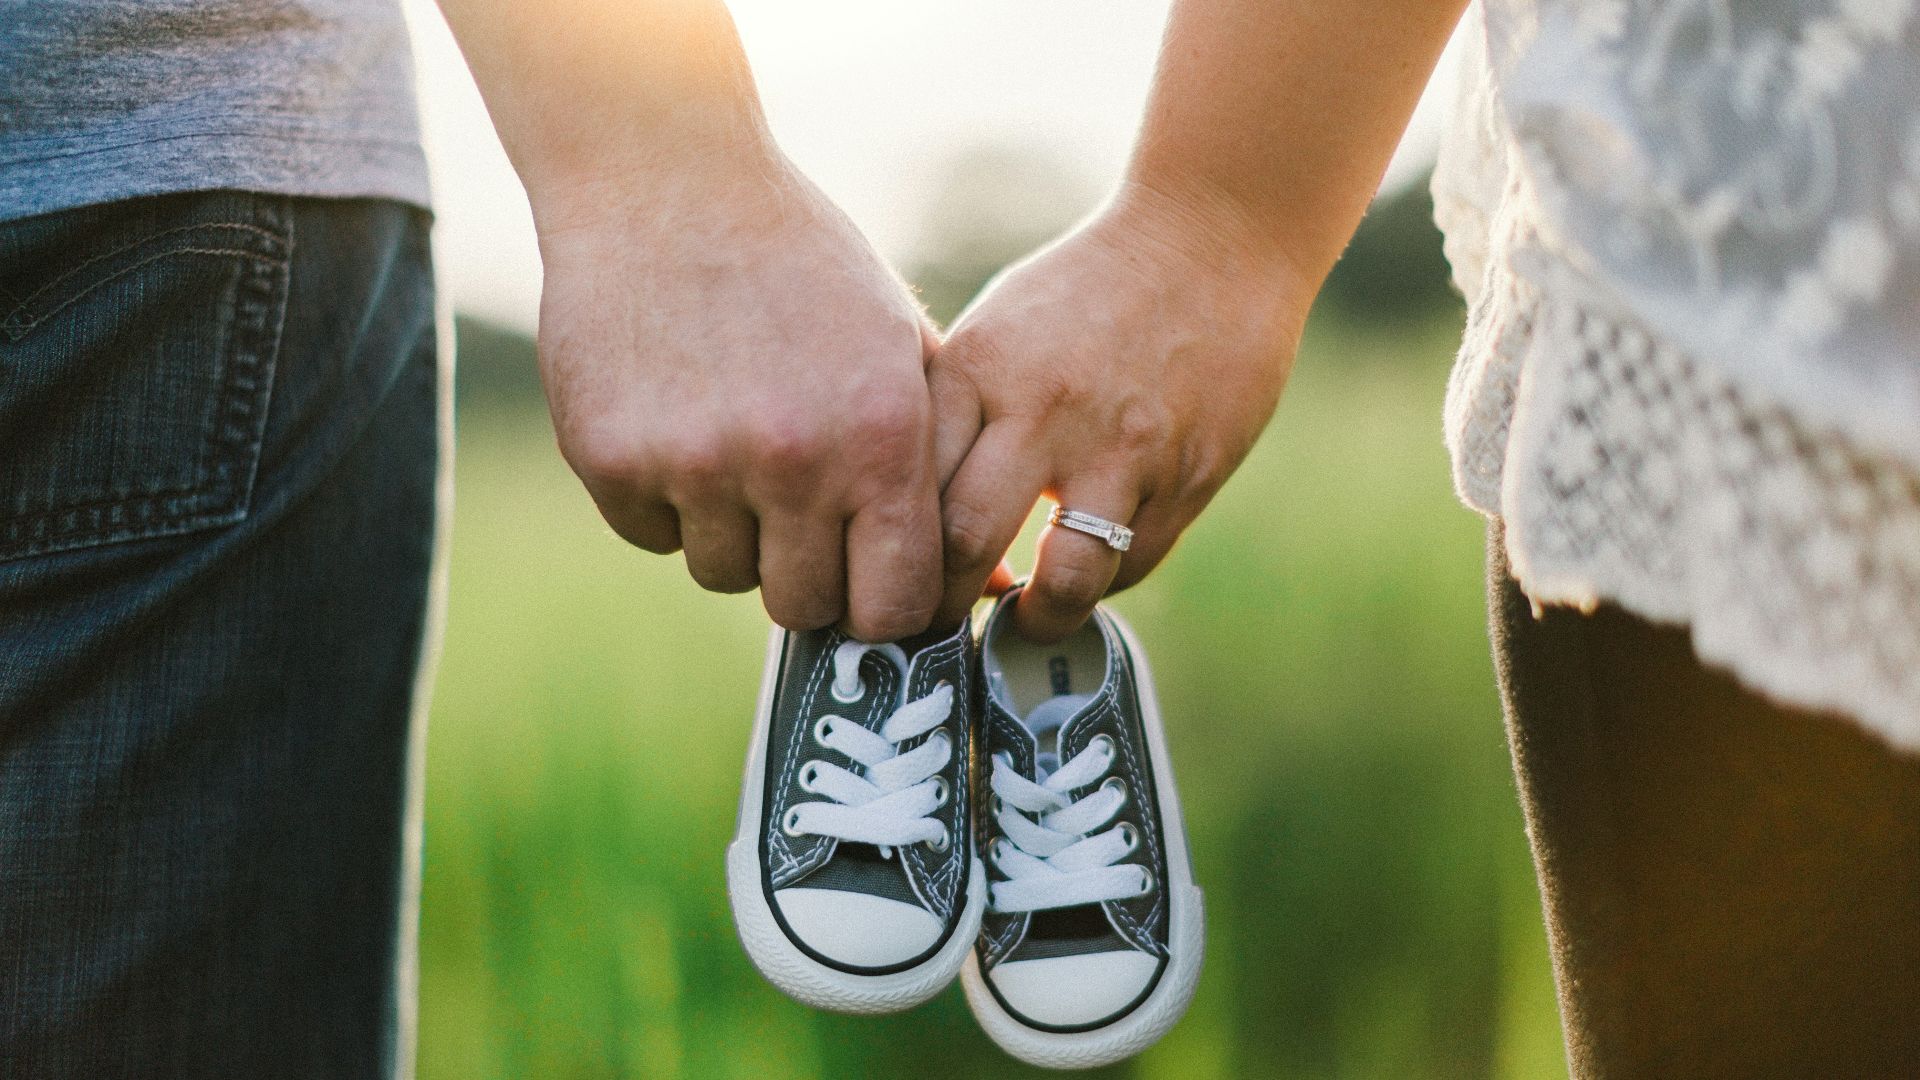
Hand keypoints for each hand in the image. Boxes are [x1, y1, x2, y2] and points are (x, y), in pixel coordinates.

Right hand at [533, 150, 944, 640]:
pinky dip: (664, 499)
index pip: (894, 605)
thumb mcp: (900, 347)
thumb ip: (943, 467)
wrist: (668, 182)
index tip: (867, 582)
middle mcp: (792, 460)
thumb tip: (989, 589)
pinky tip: (677, 418)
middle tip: (795, 508)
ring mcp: (695, 464)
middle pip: (801, 605)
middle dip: (804, 572)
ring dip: (731, 530)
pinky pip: (650, 534)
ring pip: (722, 572)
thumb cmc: (805, 268)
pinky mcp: (612, 459)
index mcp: (880, 437)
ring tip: (734, 439)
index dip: (882, 606)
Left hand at [928, 181, 1307, 639]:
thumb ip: (953, 414)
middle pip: (964, 545)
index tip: (885, 581)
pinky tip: (1082, 572)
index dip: (888, 554)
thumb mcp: (997, 331)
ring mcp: (1123, 449)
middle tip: (938, 625)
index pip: (908, 488)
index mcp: (980, 369)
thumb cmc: (1085, 290)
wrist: (1214, 241)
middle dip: (941, 607)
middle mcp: (1045, 410)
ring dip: (1035, 619)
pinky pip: (1130, 564)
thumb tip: (897, 513)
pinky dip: (1099, 584)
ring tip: (1022, 620)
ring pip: (1064, 580)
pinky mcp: (1187, 475)